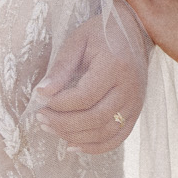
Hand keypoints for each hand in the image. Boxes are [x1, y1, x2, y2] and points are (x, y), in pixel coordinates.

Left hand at [33, 12, 147, 153]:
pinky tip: (73, 146)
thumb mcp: (77, 41)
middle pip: (94, 118)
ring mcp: (135, 102)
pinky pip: (117, 138)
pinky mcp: (136, 112)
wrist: (134, 31)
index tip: (41, 101)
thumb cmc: (101, 33)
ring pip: (105, 132)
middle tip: (41, 118)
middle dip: (63, 123)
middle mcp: (129, 88)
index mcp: (115, 66)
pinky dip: (95, 147)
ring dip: (75, 137)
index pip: (85, 96)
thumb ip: (61, 67)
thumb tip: (42, 93)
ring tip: (51, 129)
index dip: (60, 104)